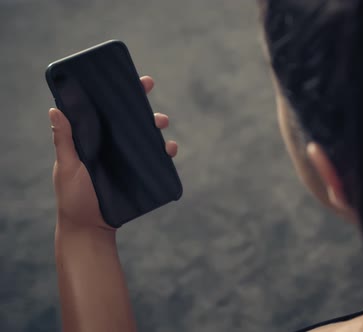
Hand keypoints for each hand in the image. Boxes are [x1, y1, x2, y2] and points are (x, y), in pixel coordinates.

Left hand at [50, 76, 177, 231]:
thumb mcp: (67, 167)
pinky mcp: (140, 174)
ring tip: (161, 125)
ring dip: (156, 126)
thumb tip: (56, 109)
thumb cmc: (73, 198)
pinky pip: (156, 159)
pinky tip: (169, 150)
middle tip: (148, 91)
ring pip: (146, 137)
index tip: (129, 78)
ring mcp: (127, 159)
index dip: (117, 93)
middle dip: (141, 103)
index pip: (105, 110)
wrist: (90, 229)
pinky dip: (166, 152)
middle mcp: (112, 145)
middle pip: (129, 119)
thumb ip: (65, 141)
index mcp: (92, 138)